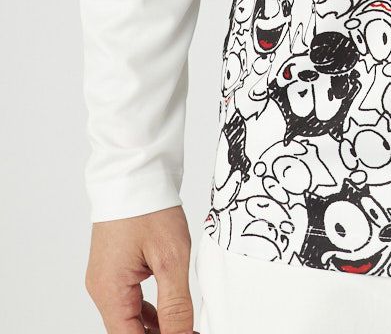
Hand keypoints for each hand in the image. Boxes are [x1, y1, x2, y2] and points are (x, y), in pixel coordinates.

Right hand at [85, 205, 197, 333]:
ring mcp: (106, 278)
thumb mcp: (171, 258)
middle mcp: (102, 289)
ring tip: (184, 326)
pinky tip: (169, 311)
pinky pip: (129, 300)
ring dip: (155, 326)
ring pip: (129, 318)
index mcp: (110, 291)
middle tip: (189, 330)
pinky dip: (148, 310)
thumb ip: (176, 304)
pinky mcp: (114, 267)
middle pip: (128, 331)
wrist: (134, 172)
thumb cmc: (148, 207)